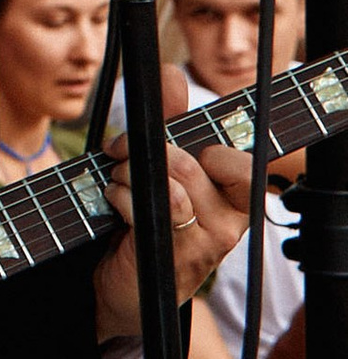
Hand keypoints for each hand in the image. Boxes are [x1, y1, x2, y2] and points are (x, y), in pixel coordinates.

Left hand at [92, 137, 302, 343]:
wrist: (125, 285)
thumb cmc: (148, 219)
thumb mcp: (163, 166)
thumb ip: (172, 120)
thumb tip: (172, 73)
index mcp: (235, 202)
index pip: (243, 165)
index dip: (205, 149)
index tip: (172, 146)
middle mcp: (226, 226)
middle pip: (190, 165)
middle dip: (143, 149)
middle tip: (121, 154)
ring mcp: (200, 246)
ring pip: (170, 186)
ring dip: (128, 174)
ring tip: (118, 180)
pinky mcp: (168, 258)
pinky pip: (148, 210)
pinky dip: (121, 195)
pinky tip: (115, 201)